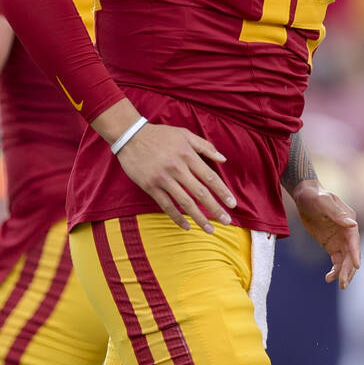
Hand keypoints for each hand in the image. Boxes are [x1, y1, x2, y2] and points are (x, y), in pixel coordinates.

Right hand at [115, 123, 236, 231]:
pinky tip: (186, 226)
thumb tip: (223, 159)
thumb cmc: (160, 135)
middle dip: (215, 209)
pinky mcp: (150, 187)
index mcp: (188, 156)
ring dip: (199, 218)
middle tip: (227, 221)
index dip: (222, 192)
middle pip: (200, 193)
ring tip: (210, 230)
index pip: (210, 177)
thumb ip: (205, 146)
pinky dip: (176, 217)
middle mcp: (177, 169)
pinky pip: (166, 205)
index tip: (232, 204)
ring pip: (185, 203)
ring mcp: (163, 179)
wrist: (130, 136)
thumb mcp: (185, 134)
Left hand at [291, 181, 360, 288]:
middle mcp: (348, 231)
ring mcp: (340, 239)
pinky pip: (337, 261)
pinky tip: (328, 278)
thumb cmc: (315, 196)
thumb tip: (353, 225)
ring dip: (343, 272)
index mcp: (349, 220)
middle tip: (344, 283)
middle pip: (351, 253)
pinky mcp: (332, 245)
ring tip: (338, 284)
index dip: (355, 253)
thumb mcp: (323, 203)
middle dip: (349, 269)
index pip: (354, 240)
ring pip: (345, 260)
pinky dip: (335, 270)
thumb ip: (336, 214)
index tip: (356, 266)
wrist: (305, 196)